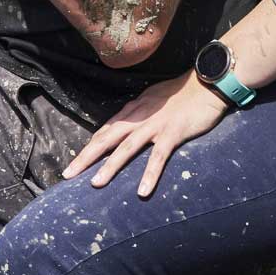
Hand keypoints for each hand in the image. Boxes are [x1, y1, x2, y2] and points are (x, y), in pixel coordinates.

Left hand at [63, 71, 228, 197]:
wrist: (207, 83)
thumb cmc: (182, 92)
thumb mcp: (153, 98)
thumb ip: (139, 111)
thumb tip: (126, 123)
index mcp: (134, 109)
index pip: (106, 130)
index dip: (90, 146)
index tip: (76, 162)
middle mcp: (139, 117)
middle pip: (107, 138)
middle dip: (86, 157)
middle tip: (68, 174)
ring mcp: (155, 125)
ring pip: (127, 148)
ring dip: (110, 166)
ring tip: (95, 184)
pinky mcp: (172, 133)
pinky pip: (159, 157)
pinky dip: (150, 174)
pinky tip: (142, 191)